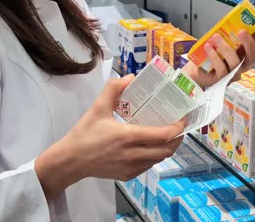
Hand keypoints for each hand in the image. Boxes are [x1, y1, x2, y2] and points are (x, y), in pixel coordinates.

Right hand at [36, 76, 184, 200]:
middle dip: (177, 138)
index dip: (177, 127)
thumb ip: (113, 89)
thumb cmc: (85, 133)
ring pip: (159, 159)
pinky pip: (148, 166)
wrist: (71, 160)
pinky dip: (154, 156)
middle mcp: (133, 154)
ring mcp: (131, 167)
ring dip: (167, 148)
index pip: (163, 135)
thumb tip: (130, 77)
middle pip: (166, 149)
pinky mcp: (127, 175)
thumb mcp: (97, 107)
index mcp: (128, 136)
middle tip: (179, 126)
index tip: (183, 118)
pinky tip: (151, 146)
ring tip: (168, 136)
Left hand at [183, 23, 254, 86]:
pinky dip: (214, 56)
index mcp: (243, 56)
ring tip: (216, 36)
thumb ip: (228, 34)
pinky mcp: (220, 80)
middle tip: (241, 31)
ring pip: (235, 62)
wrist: (195, 70)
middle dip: (248, 42)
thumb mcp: (220, 43)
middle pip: (252, 57)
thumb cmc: (210, 55)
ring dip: (226, 47)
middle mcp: (241, 67)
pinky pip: (220, 68)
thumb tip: (234, 19)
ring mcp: (232, 75)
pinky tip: (208, 47)